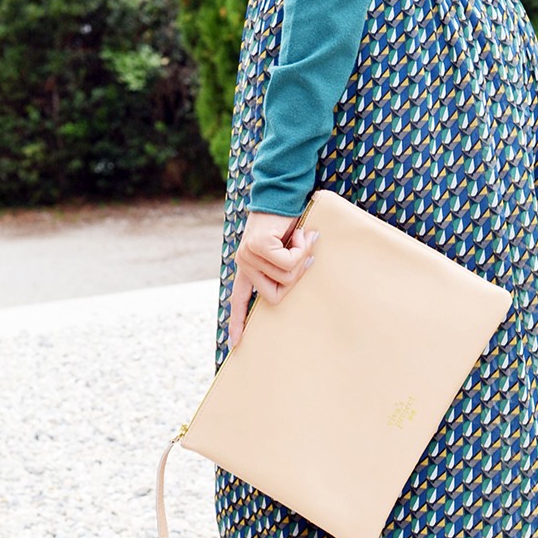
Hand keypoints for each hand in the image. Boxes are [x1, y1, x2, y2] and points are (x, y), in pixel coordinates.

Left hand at [227, 210, 318, 349]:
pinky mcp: (259, 247)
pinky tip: (300, 232)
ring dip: (301, 255)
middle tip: (302, 251)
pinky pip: (289, 262)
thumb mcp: (284, 249)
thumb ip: (283, 267)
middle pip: (276, 295)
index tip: (234, 343)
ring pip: (287, 277)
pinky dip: (302, 247)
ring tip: (300, 236)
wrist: (283, 194)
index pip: (238, 298)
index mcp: (246, 266)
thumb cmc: (287, 222)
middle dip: (296, 276)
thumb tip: (291, 284)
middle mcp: (243, 262)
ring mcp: (248, 255)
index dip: (237, 320)